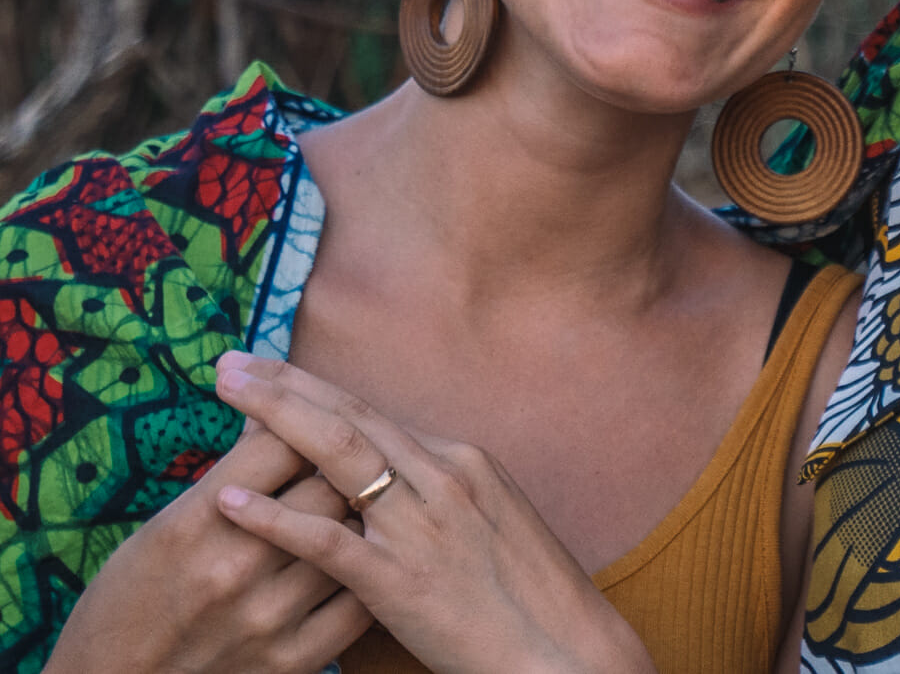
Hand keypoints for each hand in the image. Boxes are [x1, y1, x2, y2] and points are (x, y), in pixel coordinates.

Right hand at [45, 415, 370, 673]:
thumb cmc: (134, 597)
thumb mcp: (163, 525)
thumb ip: (226, 475)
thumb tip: (274, 418)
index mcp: (195, 524)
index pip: (281, 443)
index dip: (299, 423)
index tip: (302, 425)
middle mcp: (234, 567)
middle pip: (328, 486)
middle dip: (335, 468)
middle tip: (335, 466)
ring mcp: (267, 617)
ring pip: (352, 539)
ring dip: (355, 519)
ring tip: (349, 511)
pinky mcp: (292, 660)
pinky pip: (358, 604)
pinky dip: (361, 576)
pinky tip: (353, 563)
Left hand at [212, 351, 656, 673]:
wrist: (564, 650)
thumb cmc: (530, 597)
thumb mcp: (493, 522)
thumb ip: (442, 495)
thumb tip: (394, 482)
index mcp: (463, 462)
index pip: (375, 414)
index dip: (317, 390)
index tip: (271, 372)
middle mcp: (443, 478)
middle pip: (351, 416)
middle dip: (286, 385)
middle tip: (231, 362)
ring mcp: (422, 525)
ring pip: (338, 454)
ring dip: (275, 418)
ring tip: (227, 393)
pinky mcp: (401, 579)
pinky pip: (327, 539)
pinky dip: (274, 517)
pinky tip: (229, 500)